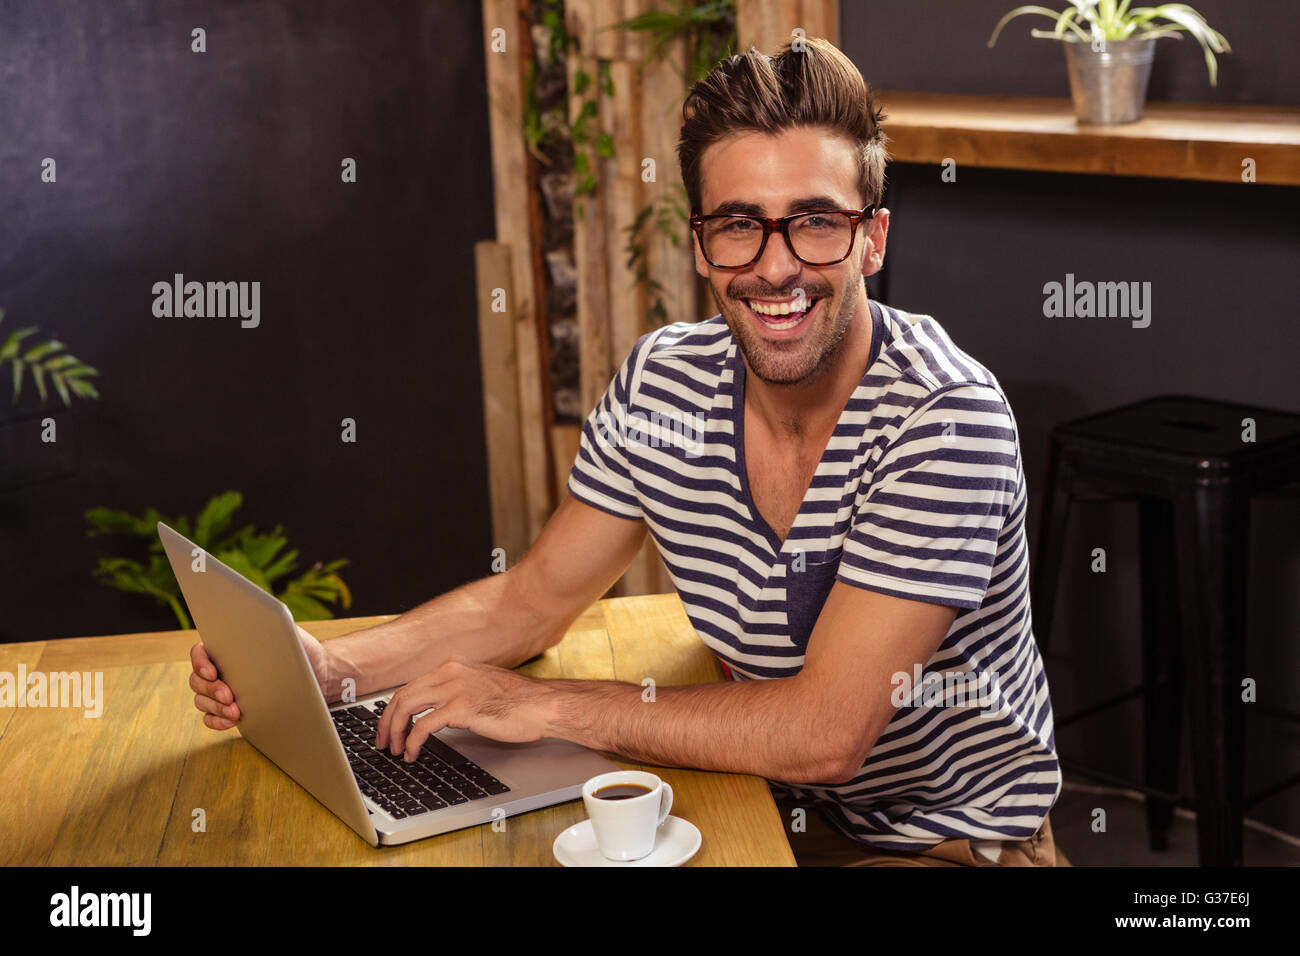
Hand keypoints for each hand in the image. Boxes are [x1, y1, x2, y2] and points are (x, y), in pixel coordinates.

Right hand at [190, 625, 330, 729]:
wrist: (319, 674)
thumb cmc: (301, 650)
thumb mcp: (289, 633)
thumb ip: (271, 627)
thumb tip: (256, 624)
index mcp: (228, 648)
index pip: (200, 653)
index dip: (200, 662)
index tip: (213, 672)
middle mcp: (221, 669)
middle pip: (197, 680)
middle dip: (211, 689)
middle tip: (229, 695)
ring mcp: (223, 691)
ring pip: (201, 700)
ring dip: (214, 707)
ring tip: (234, 711)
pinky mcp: (230, 710)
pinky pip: (210, 718)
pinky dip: (216, 721)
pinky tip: (230, 721)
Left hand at [374, 657, 557, 761]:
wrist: (542, 705)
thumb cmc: (519, 702)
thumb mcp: (481, 688)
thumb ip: (458, 693)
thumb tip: (437, 713)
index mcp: (454, 667)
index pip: (412, 686)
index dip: (395, 708)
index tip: (389, 725)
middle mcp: (450, 673)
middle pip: (403, 695)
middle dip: (387, 721)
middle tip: (383, 741)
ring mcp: (455, 688)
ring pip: (407, 706)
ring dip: (394, 730)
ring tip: (394, 749)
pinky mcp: (461, 707)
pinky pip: (423, 725)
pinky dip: (412, 741)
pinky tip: (412, 753)